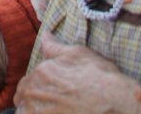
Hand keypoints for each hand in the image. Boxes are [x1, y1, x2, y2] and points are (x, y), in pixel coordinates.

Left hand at [14, 34, 140, 113]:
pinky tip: (57, 113)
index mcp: (40, 72)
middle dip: (34, 100)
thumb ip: (55, 47)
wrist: (116, 101)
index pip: (27, 82)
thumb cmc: (100, 77)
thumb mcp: (78, 54)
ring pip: (26, 111)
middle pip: (24, 99)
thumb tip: (45, 35)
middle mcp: (35, 92)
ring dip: (35, 110)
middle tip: (54, 102)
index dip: (37, 87)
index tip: (51, 91)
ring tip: (54, 109)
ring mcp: (39, 111)